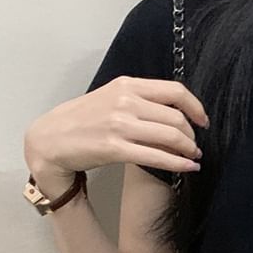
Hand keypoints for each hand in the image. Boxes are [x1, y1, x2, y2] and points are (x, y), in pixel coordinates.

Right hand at [24, 76, 209, 185]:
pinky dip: (178, 163)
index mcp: (127, 85)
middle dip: (192, 135)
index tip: (203, 121)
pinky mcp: (114, 148)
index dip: (195, 107)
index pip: (174, 91)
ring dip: (189, 149)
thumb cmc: (84, 119)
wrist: (50, 140)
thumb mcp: (112, 97)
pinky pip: (157, 156)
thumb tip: (176, 113)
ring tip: (194, 157)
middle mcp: (125, 101)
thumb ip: (141, 99)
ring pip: (170, 136)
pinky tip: (188, 167)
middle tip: (195, 146)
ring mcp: (119, 125)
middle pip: (176, 117)